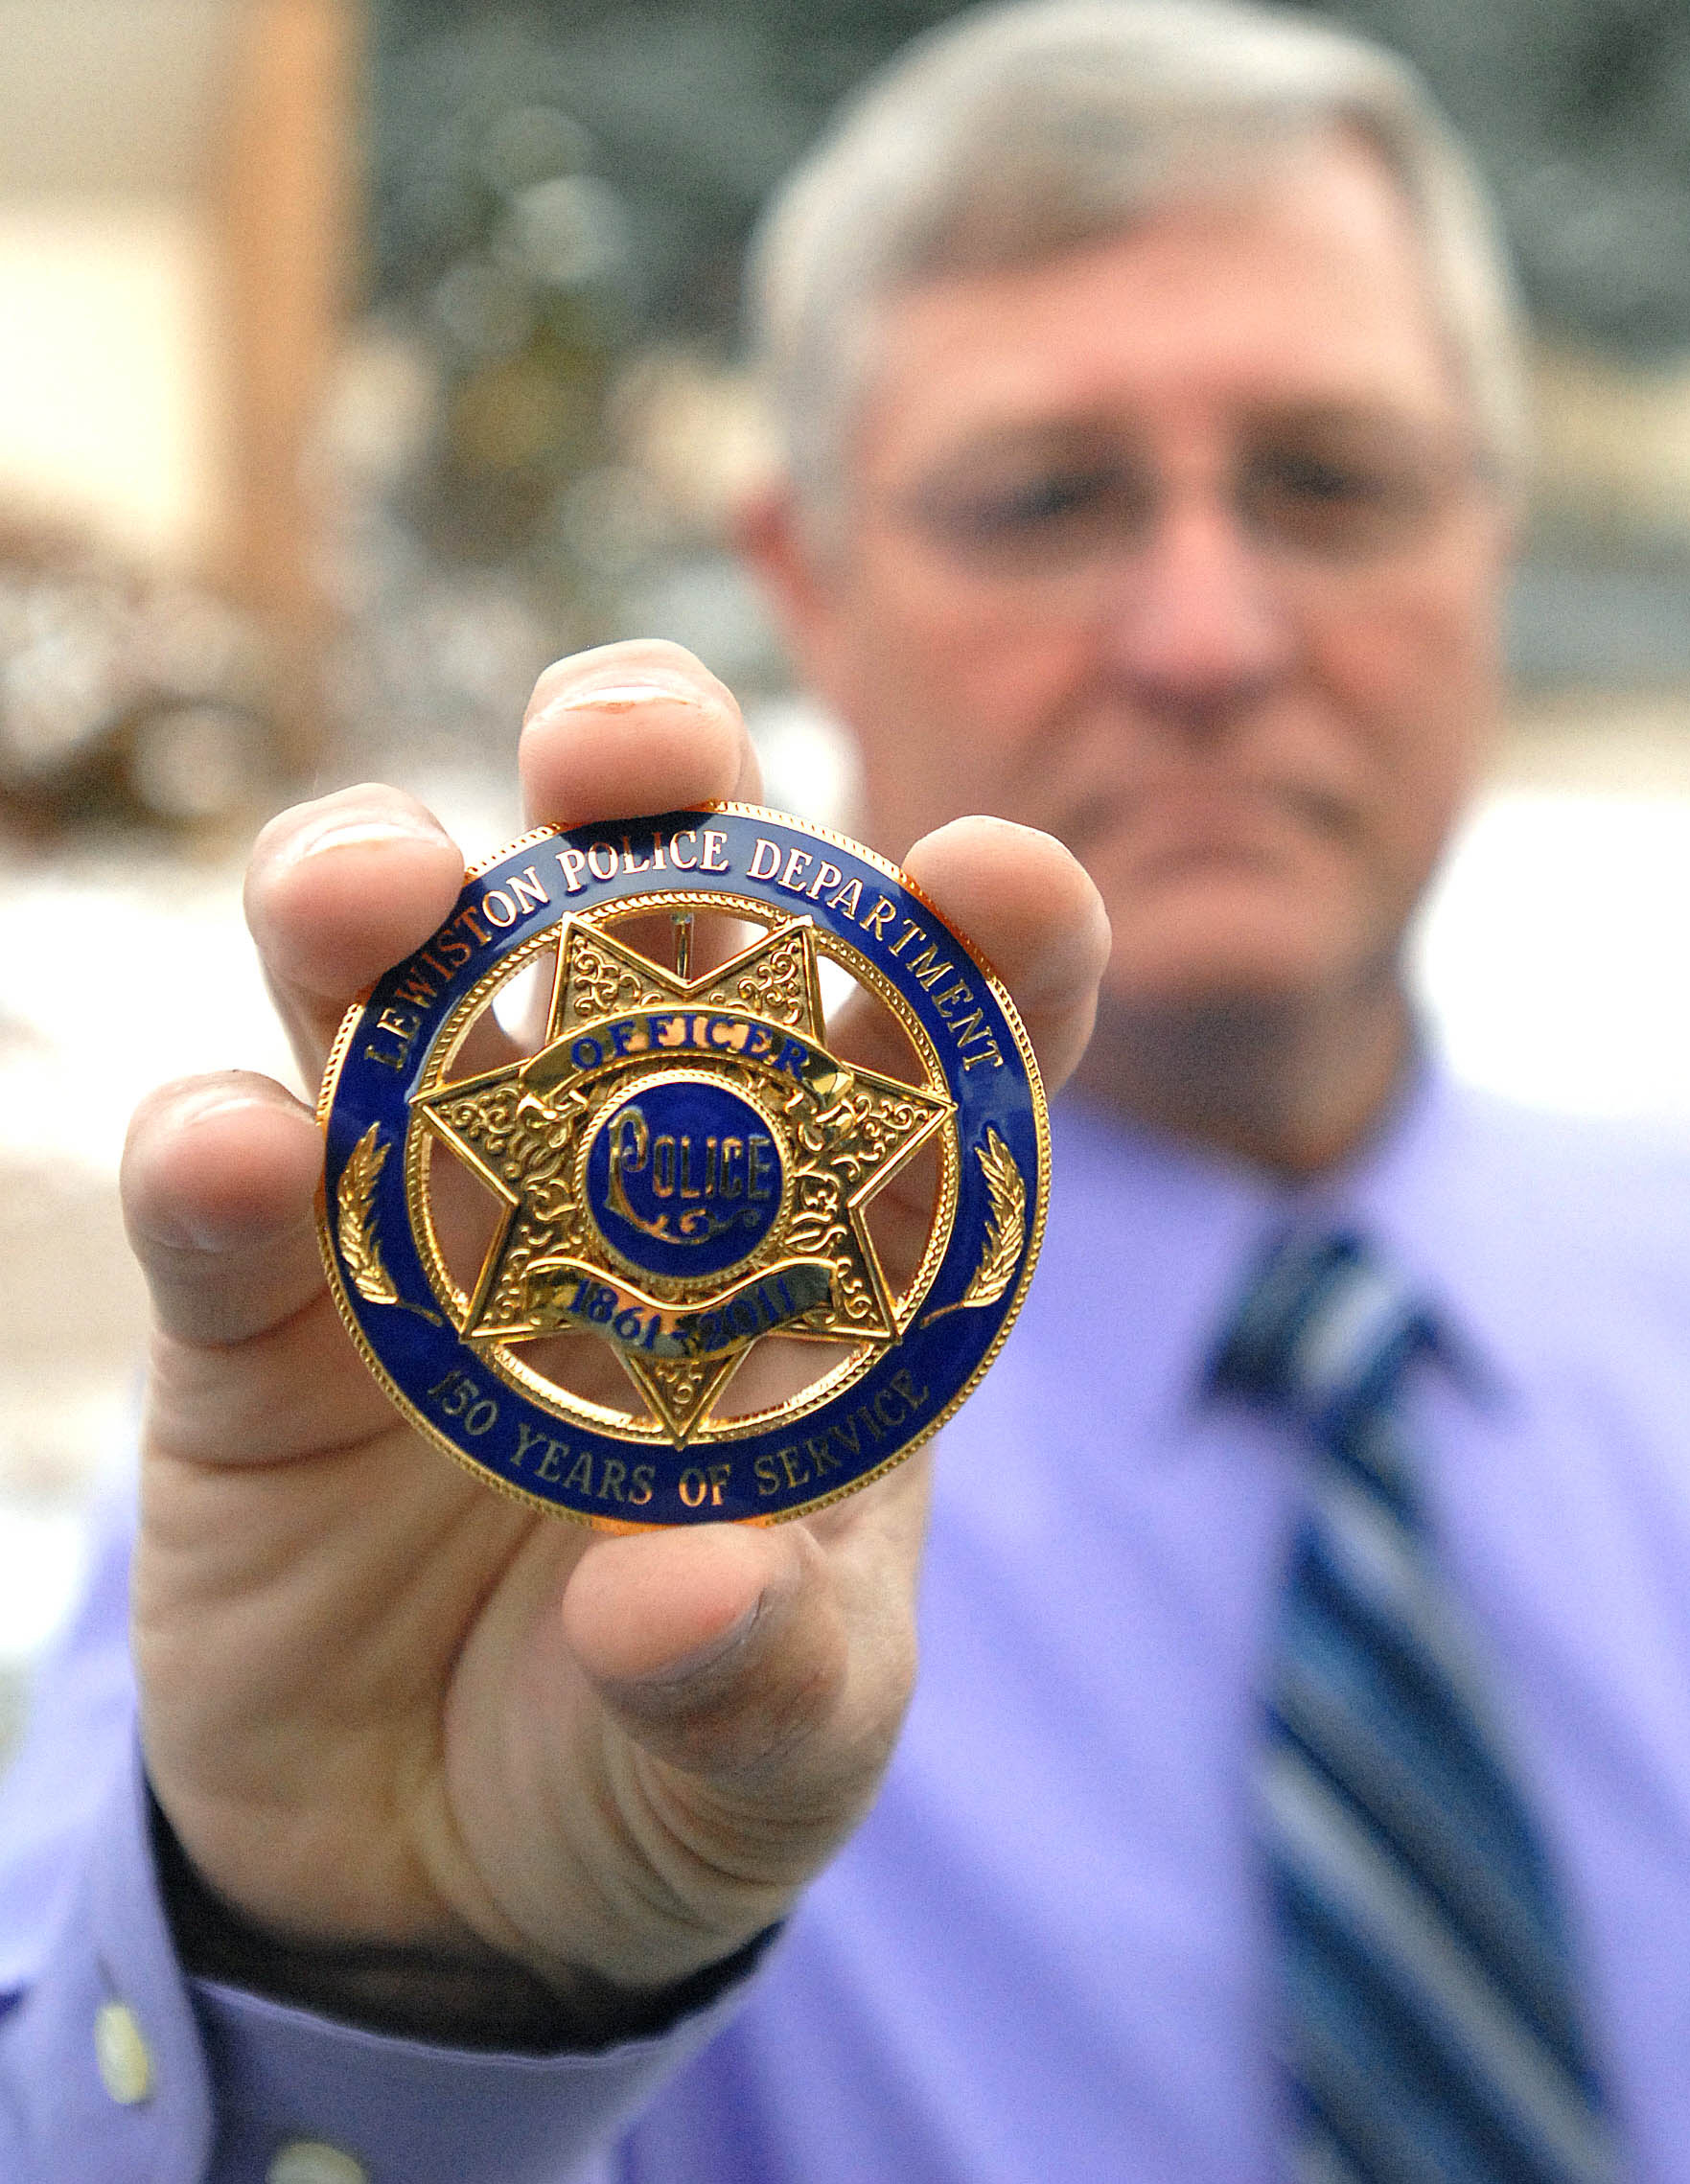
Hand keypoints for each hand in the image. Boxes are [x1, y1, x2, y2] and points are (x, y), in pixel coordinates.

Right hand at [122, 641, 1109, 2043]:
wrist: (433, 1885)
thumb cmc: (667, 1760)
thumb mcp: (771, 1751)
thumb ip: (762, 1681)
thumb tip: (684, 1591)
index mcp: (825, 1239)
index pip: (933, 1031)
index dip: (980, 930)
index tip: (995, 877)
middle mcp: (626, 1170)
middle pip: (641, 897)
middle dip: (639, 770)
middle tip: (624, 750)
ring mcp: (426, 1209)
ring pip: (391, 972)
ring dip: (373, 889)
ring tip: (379, 897)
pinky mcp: (258, 1305)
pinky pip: (220, 1189)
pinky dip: (214, 1153)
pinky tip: (234, 1158)